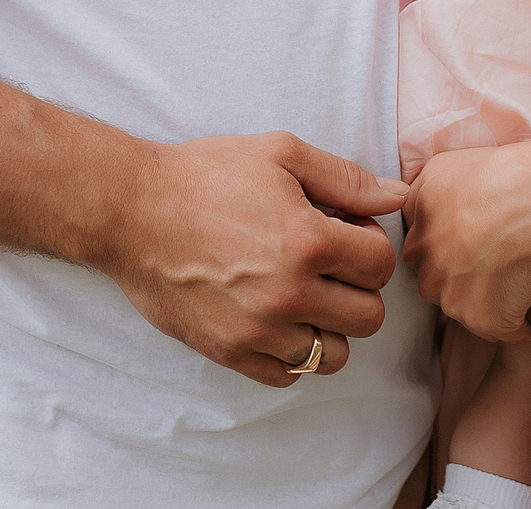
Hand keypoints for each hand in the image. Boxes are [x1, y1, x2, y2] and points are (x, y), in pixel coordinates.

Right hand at [90, 131, 408, 387]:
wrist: (132, 212)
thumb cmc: (206, 175)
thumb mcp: (281, 154)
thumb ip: (347, 178)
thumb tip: (399, 196)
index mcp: (310, 242)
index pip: (381, 265)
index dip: (369, 243)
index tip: (344, 232)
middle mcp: (289, 293)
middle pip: (368, 317)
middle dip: (358, 288)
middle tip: (329, 266)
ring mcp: (258, 330)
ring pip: (334, 356)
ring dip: (330, 327)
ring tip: (306, 297)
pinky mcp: (229, 352)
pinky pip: (288, 376)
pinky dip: (292, 354)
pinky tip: (277, 320)